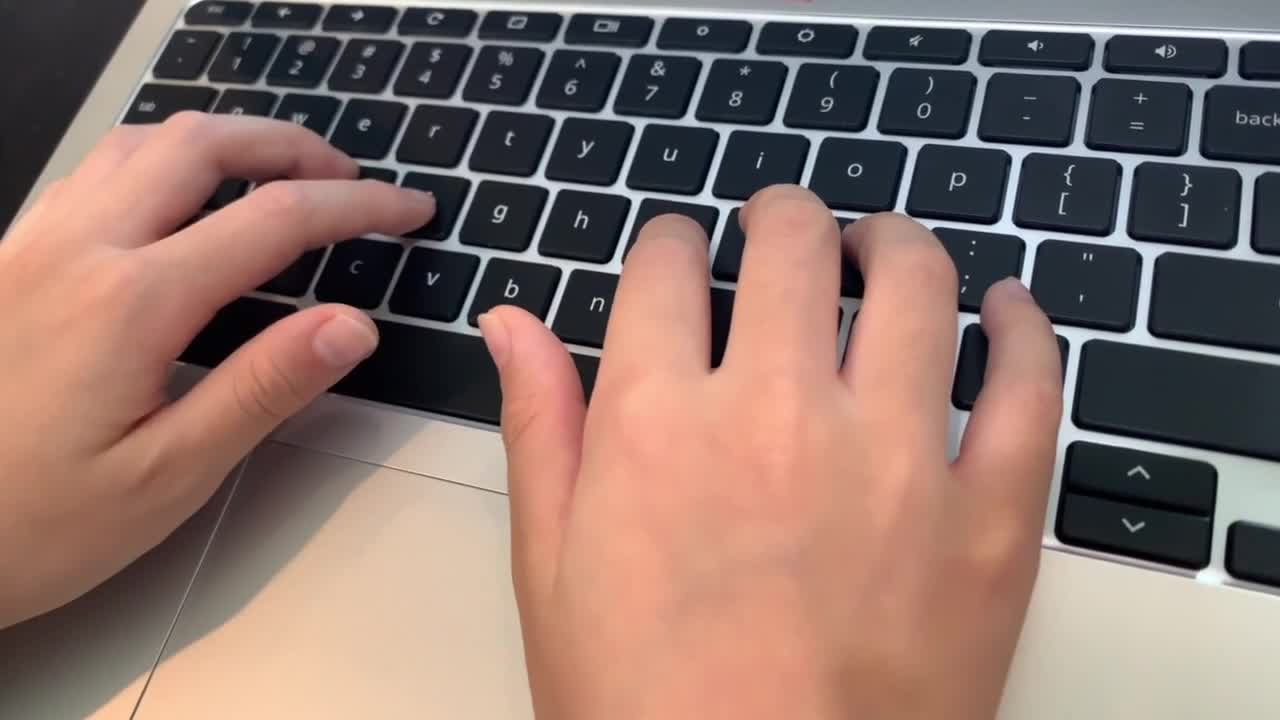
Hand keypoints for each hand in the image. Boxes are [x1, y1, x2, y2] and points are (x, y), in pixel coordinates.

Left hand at [0, 113, 432, 627]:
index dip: (357, 206)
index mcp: (132, 302)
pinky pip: (90, 172)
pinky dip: (157, 159)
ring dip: (221, 142)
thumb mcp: (167, 477)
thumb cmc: (32, 526)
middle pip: (202, 147)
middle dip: (291, 146)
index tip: (409, 210)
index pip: (274, 220)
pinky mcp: (4, 260)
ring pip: (138, 144)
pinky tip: (174, 199)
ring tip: (274, 172)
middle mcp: (80, 249)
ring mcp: (32, 245)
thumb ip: (262, 388)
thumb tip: (353, 325)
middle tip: (348, 176)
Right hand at [482, 186, 1062, 718]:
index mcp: (660, 425)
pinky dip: (1023, 330)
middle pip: (791, 247)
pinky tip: (1007, 311)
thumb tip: (512, 325)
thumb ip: (540, 430)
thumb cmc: (646, 711)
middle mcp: (780, 417)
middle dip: (780, 215)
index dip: (674, 244)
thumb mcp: (553, 574)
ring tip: (880, 244)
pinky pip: (1029, 389)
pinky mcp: (990, 521)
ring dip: (893, 241)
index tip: (683, 254)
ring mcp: (898, 462)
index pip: (667, 270)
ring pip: (914, 284)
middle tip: (783, 224)